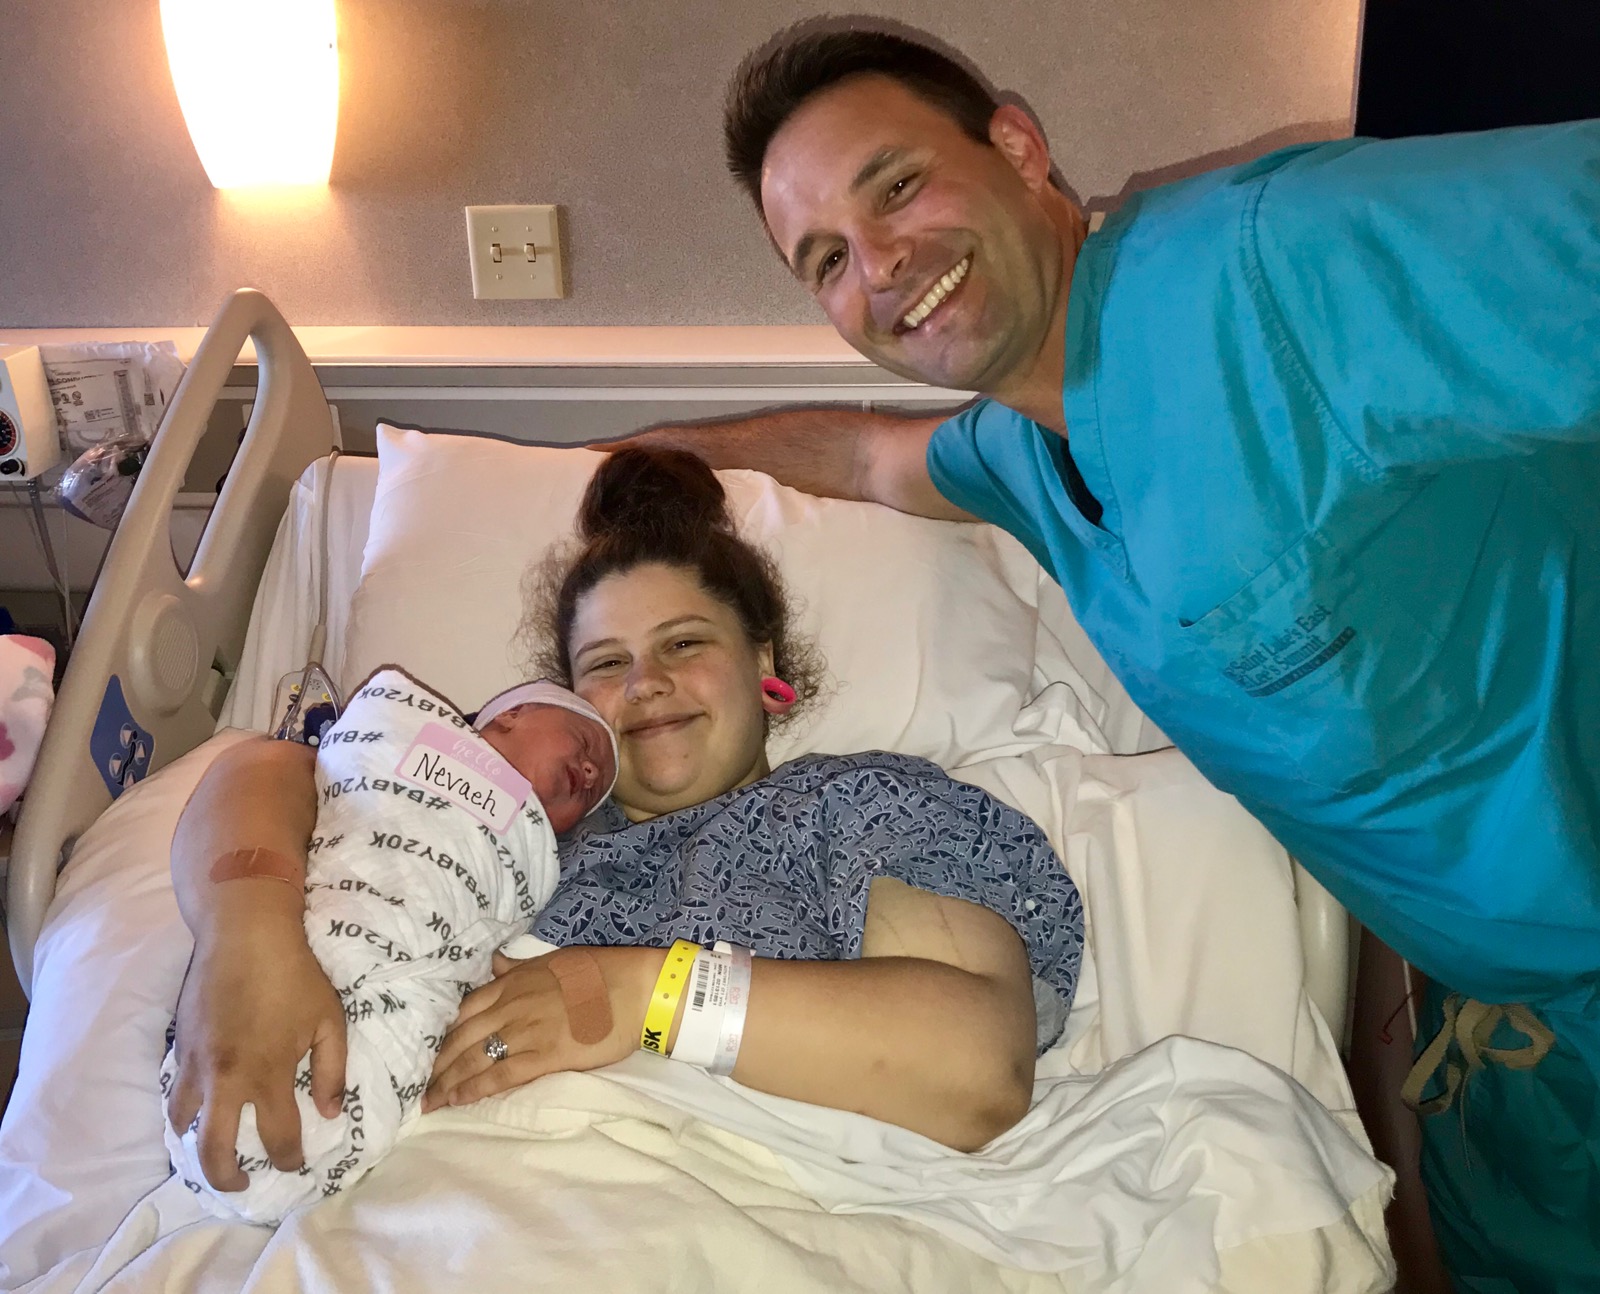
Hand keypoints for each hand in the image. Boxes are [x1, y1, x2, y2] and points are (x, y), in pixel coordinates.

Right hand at [165, 909, 346, 1191]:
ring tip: (213, 1150)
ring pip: (182, 1124)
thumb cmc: (295, 975)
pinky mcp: (179, 1046)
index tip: (296, 1165)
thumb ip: (332, 1071)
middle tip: (240, 1184)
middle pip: (214, 1151)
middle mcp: (225, 1080)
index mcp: (268, 1076)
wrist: (245, 934)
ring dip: (197, 1145)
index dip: (290, 1159)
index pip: (278, 1137)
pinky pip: (175, 1092)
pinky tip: (198, 1112)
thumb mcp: (329, 1020)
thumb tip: (330, 1112)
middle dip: (227, 1177)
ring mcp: (196, 1065)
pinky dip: (184, 1111)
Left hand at [423, 946, 656, 1110]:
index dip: (441, 1032)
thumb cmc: (599, 973)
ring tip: (428, 1102)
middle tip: (416, 1085)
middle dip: (436, 1063)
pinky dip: (475, 1089)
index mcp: (513, 982)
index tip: (425, 1049)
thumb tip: (493, 961)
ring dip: (447, 1082)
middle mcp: (512, 1006)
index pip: (464, 1009)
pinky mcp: (546, 1056)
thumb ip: (518, 967)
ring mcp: (527, 1031)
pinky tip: (458, 1101)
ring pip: (475, 1058)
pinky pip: (501, 1075)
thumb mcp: (552, 960)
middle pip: (461, 1037)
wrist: (635, 988)